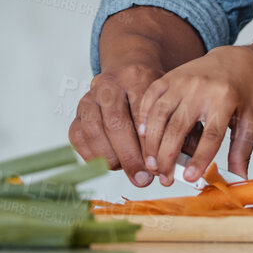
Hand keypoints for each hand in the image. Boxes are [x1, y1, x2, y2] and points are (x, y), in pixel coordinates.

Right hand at [68, 63, 164, 185]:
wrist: (126, 74)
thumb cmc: (149, 94)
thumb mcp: (166, 102)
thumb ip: (171, 129)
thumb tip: (175, 164)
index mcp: (135, 77)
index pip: (141, 113)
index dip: (148, 144)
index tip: (156, 167)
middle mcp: (108, 84)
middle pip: (115, 123)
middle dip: (129, 156)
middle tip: (141, 178)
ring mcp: (89, 97)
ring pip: (93, 130)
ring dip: (110, 157)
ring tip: (125, 169)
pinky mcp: (78, 112)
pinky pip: (78, 136)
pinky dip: (92, 155)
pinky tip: (109, 162)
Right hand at [136, 45, 252, 183]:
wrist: (236, 59)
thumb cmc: (244, 91)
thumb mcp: (251, 119)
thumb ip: (243, 150)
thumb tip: (238, 180)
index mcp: (225, 98)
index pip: (211, 134)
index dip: (200, 158)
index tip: (190, 178)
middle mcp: (201, 88)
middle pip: (178, 126)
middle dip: (167, 156)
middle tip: (165, 177)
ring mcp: (182, 80)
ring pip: (159, 114)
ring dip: (151, 142)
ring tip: (152, 164)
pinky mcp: (169, 77)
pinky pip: (150, 98)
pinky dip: (144, 119)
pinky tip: (144, 137)